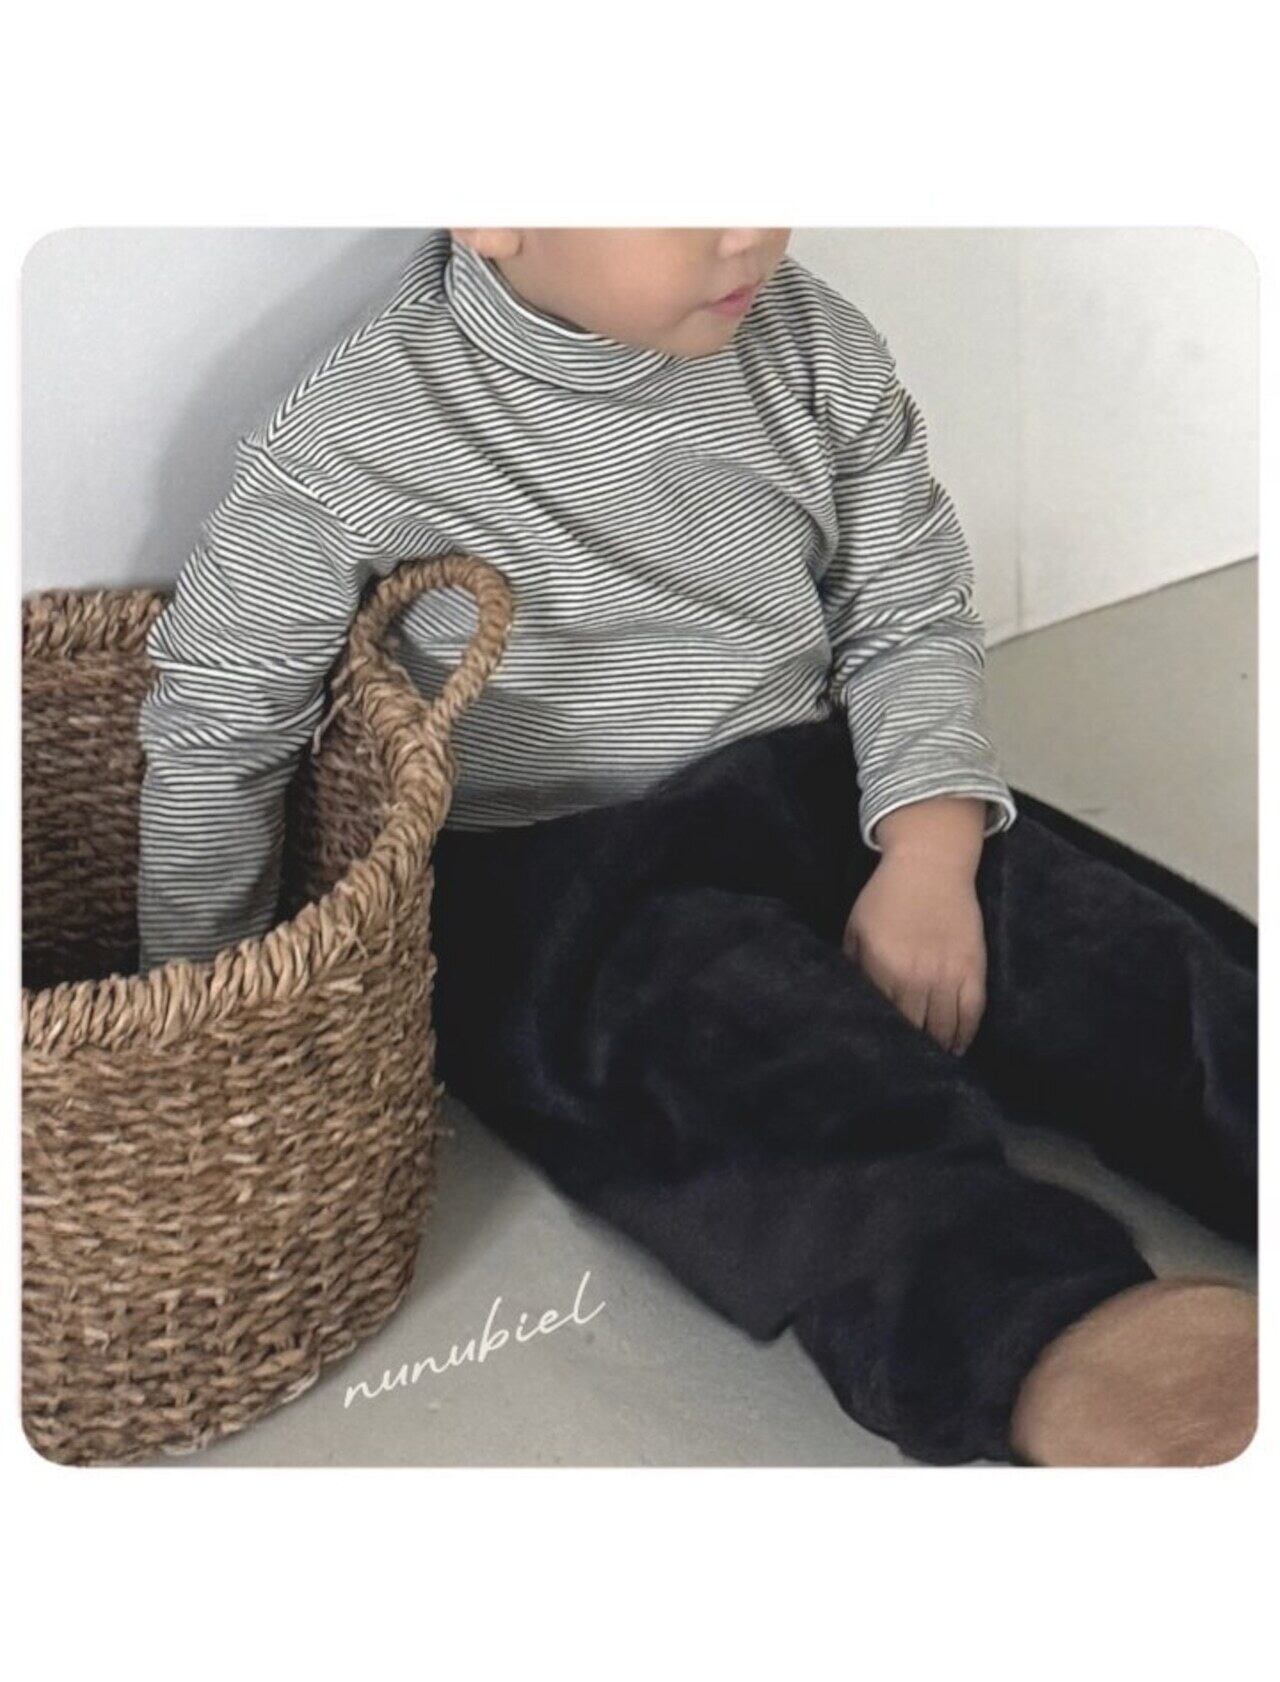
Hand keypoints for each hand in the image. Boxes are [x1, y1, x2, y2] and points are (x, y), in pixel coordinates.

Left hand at [843, 802, 988, 1053]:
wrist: (930, 864)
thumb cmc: (885, 898)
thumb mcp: (855, 929)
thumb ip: (850, 967)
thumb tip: (845, 1004)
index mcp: (881, 966)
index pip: (882, 1019)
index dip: (882, 1042)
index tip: (877, 1060)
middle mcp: (915, 974)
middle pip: (914, 1030)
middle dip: (909, 1052)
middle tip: (903, 1072)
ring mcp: (948, 972)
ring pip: (944, 1028)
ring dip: (937, 1051)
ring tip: (929, 1067)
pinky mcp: (973, 968)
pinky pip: (972, 1014)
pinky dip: (964, 1035)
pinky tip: (956, 1049)